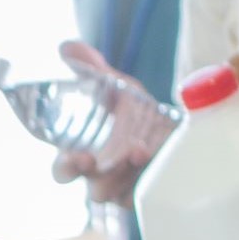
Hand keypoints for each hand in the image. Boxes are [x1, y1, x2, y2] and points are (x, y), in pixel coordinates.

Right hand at [51, 41, 157, 205]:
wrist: (174, 126)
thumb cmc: (133, 112)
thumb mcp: (116, 87)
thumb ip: (92, 69)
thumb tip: (67, 46)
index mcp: (84, 154)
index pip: (64, 170)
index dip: (64, 168)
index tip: (75, 158)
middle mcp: (105, 175)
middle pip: (91, 189)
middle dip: (94, 178)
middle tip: (94, 162)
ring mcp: (129, 185)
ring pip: (124, 193)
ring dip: (125, 173)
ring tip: (136, 150)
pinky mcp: (152, 189)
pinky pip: (147, 191)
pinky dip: (149, 173)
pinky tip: (152, 155)